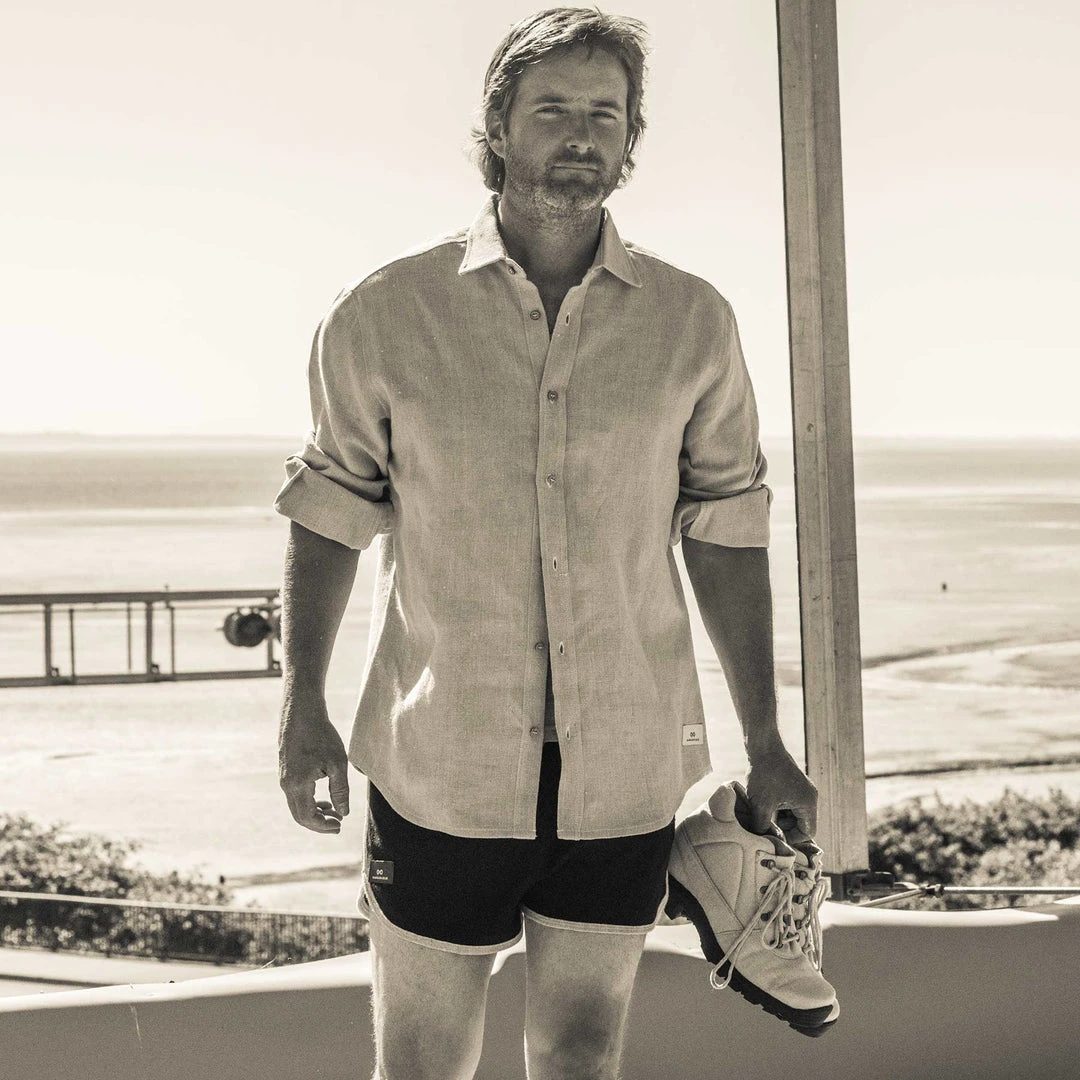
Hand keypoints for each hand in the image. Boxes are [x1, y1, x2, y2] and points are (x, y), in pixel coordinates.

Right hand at [279, 690, 350, 833]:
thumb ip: (340, 790)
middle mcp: (287, 785)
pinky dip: (310, 801)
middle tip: (338, 824)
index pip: (307, 818)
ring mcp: (284, 778)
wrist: (301, 712)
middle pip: (300, 816)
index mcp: (297, 785)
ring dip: (315, 813)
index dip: (323, 826)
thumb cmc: (321, 735)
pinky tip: (325, 798)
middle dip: (319, 823)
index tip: (340, 826)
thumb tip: (343, 813)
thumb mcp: (337, 763)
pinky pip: (296, 795)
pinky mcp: (286, 771)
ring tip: (335, 812)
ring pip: (297, 806)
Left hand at [744, 740, 817, 839]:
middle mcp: (810, 797)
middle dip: (784, 828)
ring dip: (780, 819)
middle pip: (802, 824)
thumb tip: (761, 843)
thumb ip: (762, 827)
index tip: (774, 837)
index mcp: (808, 803)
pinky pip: (790, 804)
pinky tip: (764, 806)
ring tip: (763, 816)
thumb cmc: (764, 774)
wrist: (762, 747)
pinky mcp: (794, 785)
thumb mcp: (760, 805)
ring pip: (794, 815)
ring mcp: (803, 790)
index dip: (791, 839)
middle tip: (767, 828)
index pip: (808, 832)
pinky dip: (779, 809)